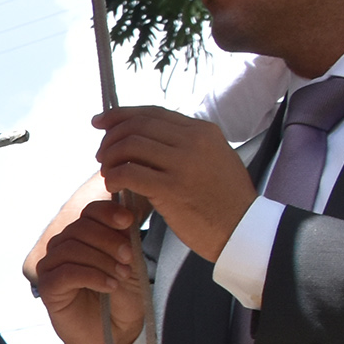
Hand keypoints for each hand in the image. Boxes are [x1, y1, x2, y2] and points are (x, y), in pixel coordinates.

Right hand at [24, 173, 149, 343]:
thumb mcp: (130, 265)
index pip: (88, 212)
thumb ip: (125, 239)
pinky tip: (109, 285)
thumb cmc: (121, 299)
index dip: (107, 212)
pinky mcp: (47, 288)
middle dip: (108, 240)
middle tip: (129, 258)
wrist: (113, 335)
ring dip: (101, 259)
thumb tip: (126, 212)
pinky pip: (66, 272)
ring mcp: (52, 267)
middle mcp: (63, 247)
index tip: (129, 221)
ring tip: (121, 275)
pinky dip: (92, 276)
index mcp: (83, 237)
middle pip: (80, 227)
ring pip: (71, 248)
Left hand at [94, 106, 256, 262]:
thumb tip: (149, 137)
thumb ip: (187, 144)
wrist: (243, 230)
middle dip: (111, 138)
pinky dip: (113, 177)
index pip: (152, 113)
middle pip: (137, 126)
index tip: (101, 121)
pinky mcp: (171, 189)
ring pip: (129, 146)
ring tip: (108, 173)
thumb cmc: (225, 200)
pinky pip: (129, 173)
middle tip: (101, 156)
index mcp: (203, 131)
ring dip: (110, 159)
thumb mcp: (215, 158)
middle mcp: (193, 141)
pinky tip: (112, 186)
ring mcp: (183, 164)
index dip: (121, 115)